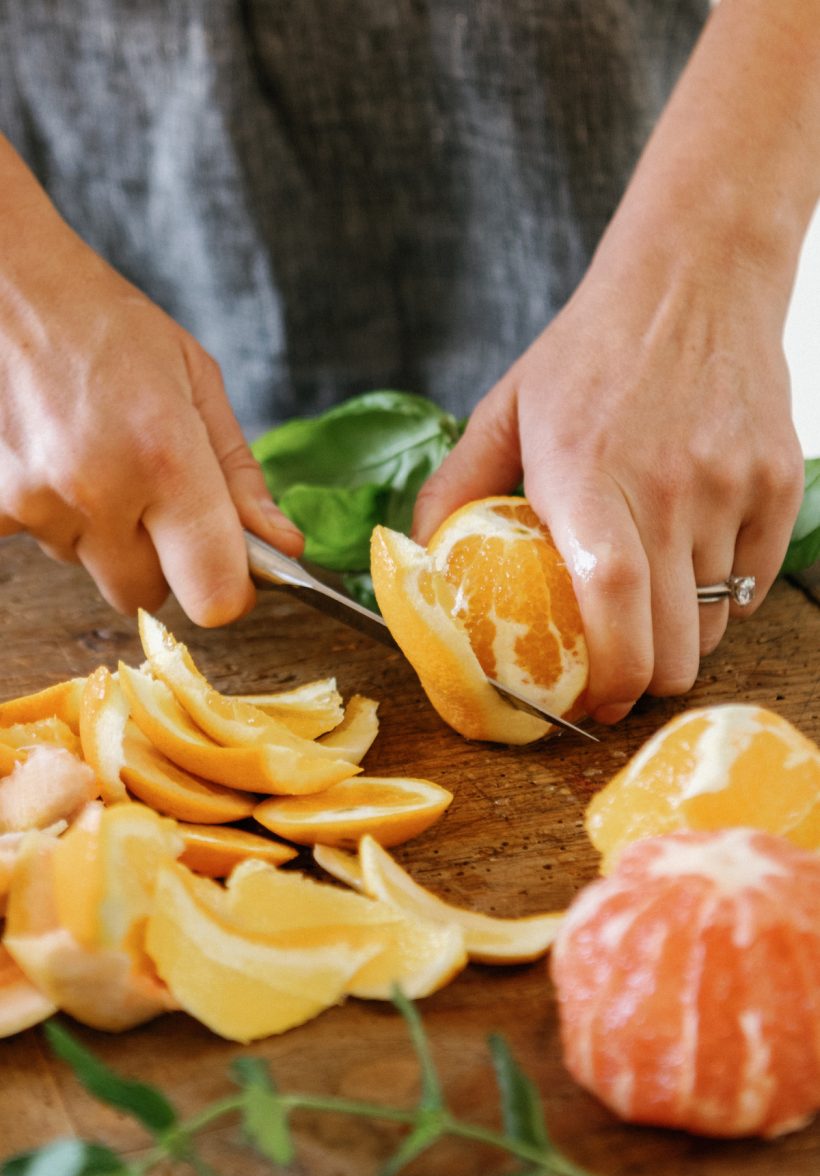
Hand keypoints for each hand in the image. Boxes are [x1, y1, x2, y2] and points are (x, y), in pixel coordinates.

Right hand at [0, 149, 302, 624]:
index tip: (229, 570)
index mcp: (166, 457)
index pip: (213, 595)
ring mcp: (35, 500)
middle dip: (162, 564)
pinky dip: (54, 518)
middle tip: (156, 500)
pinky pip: (40, 545)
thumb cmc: (107, 325)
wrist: (5, 282)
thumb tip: (282, 546)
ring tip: (98, 459)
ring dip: (103, 535)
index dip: (228, 591)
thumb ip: (240, 476)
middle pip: (147, 594)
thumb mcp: (196, 383)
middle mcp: (98, 489)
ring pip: (90, 569)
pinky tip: (56, 462)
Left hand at [413, 0, 817, 724]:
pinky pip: (753, 580)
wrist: (695, 275)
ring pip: (715, 620)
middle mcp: (666, 486)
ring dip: (680, 636)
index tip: (590, 704)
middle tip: (617, 677)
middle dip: (642, 682)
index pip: (608, 599)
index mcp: (585, 472)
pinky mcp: (779, 482)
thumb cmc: (591, 348)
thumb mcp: (506, 409)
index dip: (606, 674)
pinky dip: (723, 593)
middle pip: (673, 641)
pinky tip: (691, 556)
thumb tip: (418, 562)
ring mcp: (731, 485)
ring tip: (650, 605)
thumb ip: (455, 489)